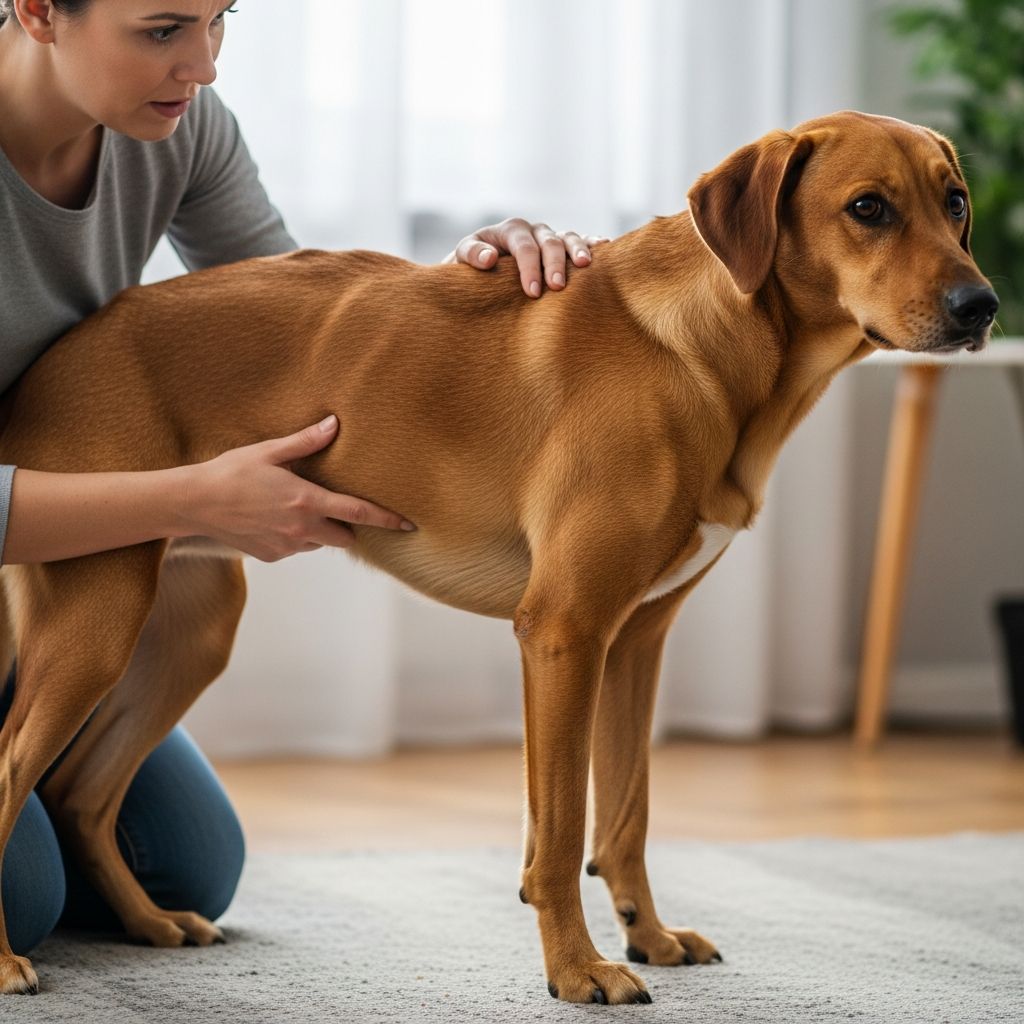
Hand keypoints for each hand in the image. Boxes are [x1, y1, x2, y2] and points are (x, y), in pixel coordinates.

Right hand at [178, 415, 414, 561]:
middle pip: (346, 538)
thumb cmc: (231, 472)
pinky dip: (295, 537)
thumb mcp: (269, 451)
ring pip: (320, 544)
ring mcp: (287, 546)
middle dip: (349, 528)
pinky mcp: (273, 557)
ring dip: (319, 531)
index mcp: (307, 501)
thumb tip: (334, 425)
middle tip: (337, 509)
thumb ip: (306, 442)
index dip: (387, 520)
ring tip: (294, 508)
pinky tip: (274, 519)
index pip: (359, 513)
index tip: (408, 525)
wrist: (194, 503)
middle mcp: (302, 529)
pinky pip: (297, 549)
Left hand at [444, 218, 608, 297]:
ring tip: (584, 266)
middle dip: (554, 264)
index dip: (529, 267)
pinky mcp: (564, 248)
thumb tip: (489, 258)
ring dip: (578, 251)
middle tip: (556, 287)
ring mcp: (551, 238)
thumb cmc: (472, 267)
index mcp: (511, 230)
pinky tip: (604, 249)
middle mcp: (534, 230)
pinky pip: (582, 243)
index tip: (532, 291)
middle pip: (549, 242)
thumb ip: (471, 255)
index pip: (524, 246)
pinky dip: (593, 244)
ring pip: (569, 238)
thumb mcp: (462, 258)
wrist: (482, 270)